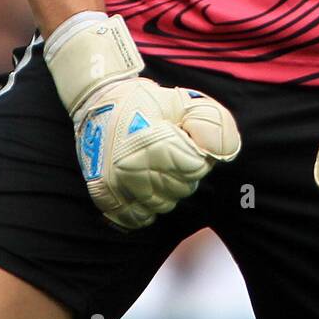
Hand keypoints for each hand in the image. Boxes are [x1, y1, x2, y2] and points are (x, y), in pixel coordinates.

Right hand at [44, 13, 240, 228]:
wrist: (101, 102)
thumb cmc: (148, 102)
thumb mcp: (185, 101)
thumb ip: (212, 123)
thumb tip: (217, 155)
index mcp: (150, 142)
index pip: (195, 167)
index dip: (196, 152)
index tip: (183, 137)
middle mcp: (130, 169)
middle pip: (182, 188)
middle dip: (184, 169)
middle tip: (169, 147)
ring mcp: (115, 186)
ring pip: (164, 204)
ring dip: (166, 186)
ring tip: (154, 162)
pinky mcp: (104, 197)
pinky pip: (139, 217)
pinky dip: (147, 204)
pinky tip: (144, 183)